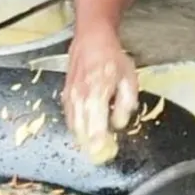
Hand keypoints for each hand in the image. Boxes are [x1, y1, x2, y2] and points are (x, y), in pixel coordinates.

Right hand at [60, 28, 137, 150]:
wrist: (91, 39)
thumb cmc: (112, 58)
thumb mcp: (129, 78)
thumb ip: (125, 104)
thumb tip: (119, 124)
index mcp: (97, 93)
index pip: (95, 126)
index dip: (99, 144)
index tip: (105, 154)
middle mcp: (79, 97)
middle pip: (80, 131)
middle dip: (90, 146)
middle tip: (101, 155)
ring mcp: (69, 97)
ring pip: (73, 126)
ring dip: (82, 138)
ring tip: (94, 145)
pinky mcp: (65, 95)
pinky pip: (69, 118)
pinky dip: (77, 127)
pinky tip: (86, 130)